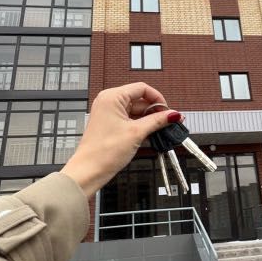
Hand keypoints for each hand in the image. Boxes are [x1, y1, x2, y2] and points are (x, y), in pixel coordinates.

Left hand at [60, 82, 180, 196]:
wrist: (88, 171)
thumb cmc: (103, 152)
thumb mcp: (137, 133)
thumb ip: (157, 121)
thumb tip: (173, 114)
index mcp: (112, 97)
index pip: (142, 88)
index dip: (157, 99)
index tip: (167, 111)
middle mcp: (109, 101)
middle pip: (139, 99)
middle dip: (155, 110)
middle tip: (168, 122)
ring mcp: (108, 113)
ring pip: (136, 110)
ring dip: (149, 119)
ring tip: (161, 130)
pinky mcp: (109, 124)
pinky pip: (129, 118)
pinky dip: (140, 125)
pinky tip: (150, 133)